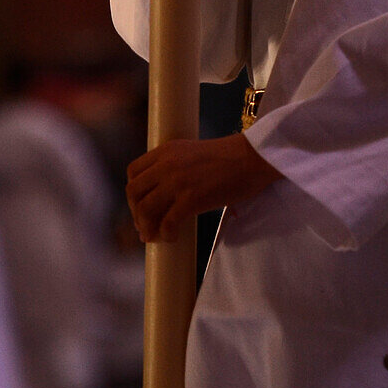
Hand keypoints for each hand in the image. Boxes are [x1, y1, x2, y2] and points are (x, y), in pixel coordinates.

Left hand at [126, 134, 281, 242]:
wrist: (253, 158)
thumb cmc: (231, 158)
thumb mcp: (195, 153)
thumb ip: (178, 166)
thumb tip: (167, 194)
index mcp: (167, 150)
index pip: (133, 171)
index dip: (134, 192)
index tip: (142, 205)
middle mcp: (167, 163)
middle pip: (134, 192)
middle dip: (136, 212)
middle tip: (146, 226)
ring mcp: (178, 181)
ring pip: (145, 209)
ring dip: (146, 227)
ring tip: (156, 236)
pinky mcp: (191, 198)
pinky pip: (166, 223)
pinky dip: (165, 234)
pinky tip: (173, 238)